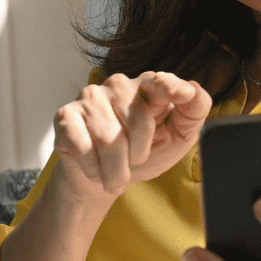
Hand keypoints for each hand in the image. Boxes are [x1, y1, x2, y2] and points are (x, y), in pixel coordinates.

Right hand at [52, 72, 211, 198]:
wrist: (102, 177)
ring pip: (111, 141)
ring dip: (115, 169)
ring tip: (113, 170)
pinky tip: (93, 165)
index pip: (162, 83)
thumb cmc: (140, 154)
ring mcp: (91, 96)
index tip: (182, 94)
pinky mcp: (67, 115)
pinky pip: (84, 148)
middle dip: (139, 155)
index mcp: (150, 87)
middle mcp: (120, 84)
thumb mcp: (176, 139)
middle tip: (133, 160)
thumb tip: (193, 91)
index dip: (171, 88)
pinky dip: (93, 168)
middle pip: (139, 124)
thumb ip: (192, 114)